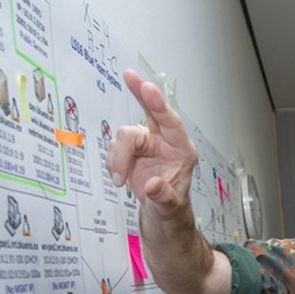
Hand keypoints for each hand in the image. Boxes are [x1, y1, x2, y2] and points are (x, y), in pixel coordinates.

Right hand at [105, 69, 196, 222]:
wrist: (160, 217)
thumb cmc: (172, 208)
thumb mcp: (171, 208)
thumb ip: (163, 197)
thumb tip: (152, 185)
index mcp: (182, 151)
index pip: (171, 123)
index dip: (159, 105)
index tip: (148, 89)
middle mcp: (164, 143)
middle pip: (150, 112)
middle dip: (139, 93)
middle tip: (129, 76)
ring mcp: (146, 145)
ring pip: (125, 135)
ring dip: (117, 156)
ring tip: (120, 179)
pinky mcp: (130, 152)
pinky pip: (115, 148)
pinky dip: (112, 162)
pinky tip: (119, 176)